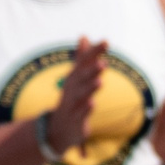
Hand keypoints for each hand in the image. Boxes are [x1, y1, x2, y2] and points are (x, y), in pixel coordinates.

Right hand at [47, 37, 107, 155]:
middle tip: (103, 63)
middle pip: (82, 78)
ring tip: (99, 82)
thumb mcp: (76, 77)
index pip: (84, 61)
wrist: (58, 128)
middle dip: (92, 70)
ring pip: (81, 95)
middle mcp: (72, 88)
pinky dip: (85, 109)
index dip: (94, 52)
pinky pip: (80, 113)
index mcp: (74, 77)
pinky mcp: (75, 119)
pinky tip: (92, 103)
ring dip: (90, 88)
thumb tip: (84, 36)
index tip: (106, 41)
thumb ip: (82, 58)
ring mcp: (72, 104)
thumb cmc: (71, 99)